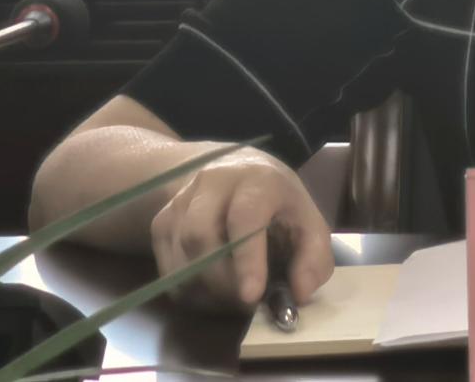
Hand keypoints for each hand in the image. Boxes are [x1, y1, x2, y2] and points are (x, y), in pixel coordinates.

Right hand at [149, 148, 334, 310]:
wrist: (233, 172)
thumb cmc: (276, 203)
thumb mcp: (307, 221)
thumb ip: (314, 256)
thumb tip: (301, 293)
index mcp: (256, 179)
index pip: (245, 216)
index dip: (247, 258)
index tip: (252, 294)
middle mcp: (212, 183)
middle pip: (200, 237)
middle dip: (223, 281)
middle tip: (246, 303)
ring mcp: (181, 202)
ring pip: (181, 258)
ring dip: (207, 290)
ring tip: (233, 296)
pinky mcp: (160, 224)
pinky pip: (168, 271)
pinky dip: (191, 291)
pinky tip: (213, 290)